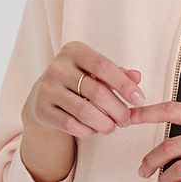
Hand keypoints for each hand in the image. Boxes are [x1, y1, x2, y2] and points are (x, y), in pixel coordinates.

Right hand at [23, 40, 146, 138]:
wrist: (44, 97)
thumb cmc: (79, 80)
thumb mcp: (97, 72)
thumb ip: (118, 73)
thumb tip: (137, 77)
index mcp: (74, 51)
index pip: (102, 66)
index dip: (124, 84)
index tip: (139, 99)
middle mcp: (58, 67)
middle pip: (96, 91)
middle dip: (117, 109)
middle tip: (127, 119)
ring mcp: (46, 88)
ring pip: (84, 111)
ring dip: (104, 123)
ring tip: (113, 127)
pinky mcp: (41, 109)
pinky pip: (70, 124)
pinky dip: (88, 130)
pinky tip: (95, 130)